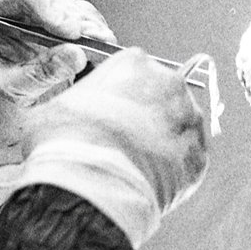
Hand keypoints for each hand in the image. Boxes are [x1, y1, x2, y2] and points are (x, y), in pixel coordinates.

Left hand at [0, 0, 116, 164]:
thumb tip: (75, 55)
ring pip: (76, 12)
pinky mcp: (65, 39)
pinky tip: (104, 49)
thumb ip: (40, 73)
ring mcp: (44, 25)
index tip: (69, 31)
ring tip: (102, 44)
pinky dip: (98, 37)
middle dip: (76, 22)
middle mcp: (20, 16)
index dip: (48, 9)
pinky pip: (87, 27)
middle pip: (55, 3)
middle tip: (92, 41)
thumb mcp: (9, 93)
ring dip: (92, 28)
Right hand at [22, 47, 209, 220]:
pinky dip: (174, 171)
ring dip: (163, 141)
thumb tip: (66, 113)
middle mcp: (169, 82)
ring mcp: (189, 119)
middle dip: (146, 115)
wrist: (90, 186)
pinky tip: (150, 181)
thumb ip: (71, 101)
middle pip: (162, 94)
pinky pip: (188, 159)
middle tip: (125, 141)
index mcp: (134, 63)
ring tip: (136, 164)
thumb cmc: (65, 143)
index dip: (120, 95)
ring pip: (179, 125)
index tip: (111, 113)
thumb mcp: (52, 107)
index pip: (133, 71)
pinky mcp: (199, 155)